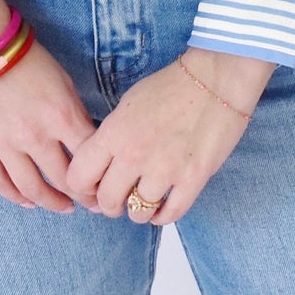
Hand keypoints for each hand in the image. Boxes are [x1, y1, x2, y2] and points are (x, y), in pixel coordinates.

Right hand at [0, 39, 96, 211]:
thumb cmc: (27, 60)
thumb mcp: (64, 82)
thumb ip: (74, 115)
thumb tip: (87, 144)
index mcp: (61, 116)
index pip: (89, 160)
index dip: (101, 178)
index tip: (107, 186)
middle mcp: (34, 136)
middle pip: (64, 180)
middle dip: (82, 197)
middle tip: (91, 204)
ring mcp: (5, 144)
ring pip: (31, 188)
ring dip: (51, 202)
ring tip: (64, 208)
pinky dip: (15, 196)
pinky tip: (28, 202)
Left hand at [65, 48, 274, 224]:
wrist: (216, 78)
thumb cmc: (171, 86)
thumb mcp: (127, 105)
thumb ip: (110, 137)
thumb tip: (101, 165)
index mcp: (114, 133)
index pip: (78, 177)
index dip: (81, 187)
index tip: (92, 187)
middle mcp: (135, 155)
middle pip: (107, 201)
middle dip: (109, 204)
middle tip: (117, 199)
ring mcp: (165, 169)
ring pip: (137, 213)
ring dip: (137, 211)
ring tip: (142, 201)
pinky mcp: (193, 179)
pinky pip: (170, 214)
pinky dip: (162, 216)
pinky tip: (161, 209)